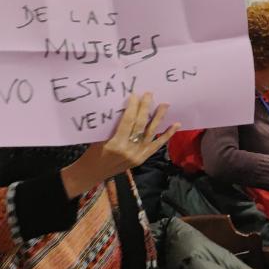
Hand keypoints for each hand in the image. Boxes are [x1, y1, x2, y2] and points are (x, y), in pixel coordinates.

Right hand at [60, 93, 177, 198]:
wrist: (92, 174)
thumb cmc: (93, 154)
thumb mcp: (99, 139)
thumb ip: (113, 126)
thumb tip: (126, 108)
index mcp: (116, 144)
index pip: (128, 122)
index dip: (133, 107)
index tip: (135, 95)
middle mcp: (129, 150)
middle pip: (140, 125)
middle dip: (145, 108)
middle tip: (149, 94)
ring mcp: (138, 155)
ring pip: (151, 133)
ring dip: (159, 118)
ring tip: (165, 104)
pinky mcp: (143, 158)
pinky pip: (157, 145)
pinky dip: (167, 135)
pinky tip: (176, 125)